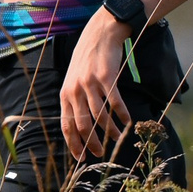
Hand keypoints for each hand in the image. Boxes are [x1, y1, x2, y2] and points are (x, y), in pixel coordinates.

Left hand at [60, 9, 131, 158]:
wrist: (99, 34)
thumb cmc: (87, 59)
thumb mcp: (74, 79)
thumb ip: (74, 99)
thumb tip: (80, 126)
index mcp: (65, 93)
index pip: (66, 125)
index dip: (74, 143)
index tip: (82, 157)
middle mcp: (75, 89)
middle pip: (82, 124)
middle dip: (92, 143)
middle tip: (101, 153)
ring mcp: (90, 83)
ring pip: (99, 116)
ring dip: (109, 131)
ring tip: (118, 139)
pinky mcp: (106, 77)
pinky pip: (114, 101)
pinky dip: (122, 114)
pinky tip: (127, 122)